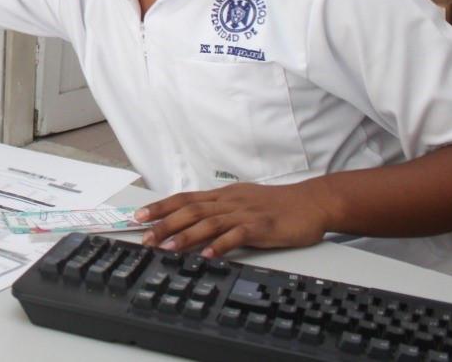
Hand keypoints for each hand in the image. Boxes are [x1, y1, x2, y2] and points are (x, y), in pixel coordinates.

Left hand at [133, 180, 332, 258]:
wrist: (311, 203)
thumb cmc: (277, 205)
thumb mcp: (241, 201)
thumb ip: (218, 210)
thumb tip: (191, 219)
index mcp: (223, 195)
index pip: (185, 199)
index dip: (161, 207)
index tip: (139, 217)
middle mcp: (230, 202)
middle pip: (191, 210)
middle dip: (165, 224)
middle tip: (145, 237)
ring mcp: (245, 213)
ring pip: (209, 223)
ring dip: (185, 236)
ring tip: (167, 249)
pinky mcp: (262, 227)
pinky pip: (237, 236)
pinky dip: (221, 245)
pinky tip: (208, 255)